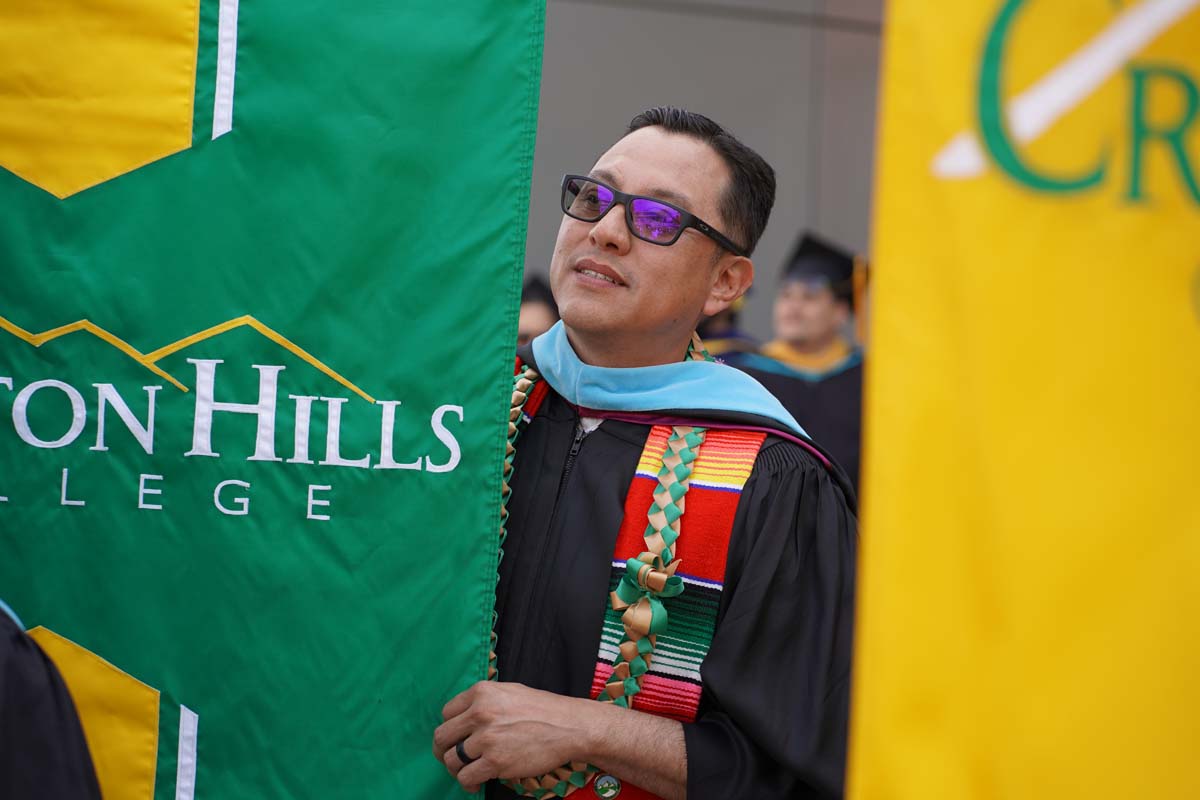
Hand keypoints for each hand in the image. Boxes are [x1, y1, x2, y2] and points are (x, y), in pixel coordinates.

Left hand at [432, 681, 595, 792]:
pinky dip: (468, 783)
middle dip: (444, 751)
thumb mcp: (510, 692)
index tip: (456, 738)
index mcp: (482, 692)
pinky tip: (477, 783)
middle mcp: (480, 712)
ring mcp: (487, 738)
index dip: (451, 729)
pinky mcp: (495, 761)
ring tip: (468, 772)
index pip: (446, 713)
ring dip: (456, 769)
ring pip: (451, 760)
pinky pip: (466, 776)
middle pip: (442, 737)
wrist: (569, 727)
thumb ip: (485, 701)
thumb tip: (465, 716)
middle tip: (452, 759)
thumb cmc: (544, 710)